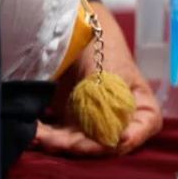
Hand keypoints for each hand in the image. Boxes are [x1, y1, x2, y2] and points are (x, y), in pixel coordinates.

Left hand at [35, 2, 162, 155]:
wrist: (73, 33)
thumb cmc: (102, 47)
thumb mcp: (109, 71)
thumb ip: (109, 101)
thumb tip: (111, 135)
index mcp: (141, 106)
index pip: (142, 128)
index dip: (129, 138)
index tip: (113, 140)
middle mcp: (121, 120)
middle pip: (106, 142)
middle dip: (81, 145)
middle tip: (59, 141)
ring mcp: (95, 122)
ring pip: (80, 143)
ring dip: (59, 143)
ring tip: (39, 136)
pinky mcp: (72, 122)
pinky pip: (61, 136)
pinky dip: (47, 137)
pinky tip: (35, 133)